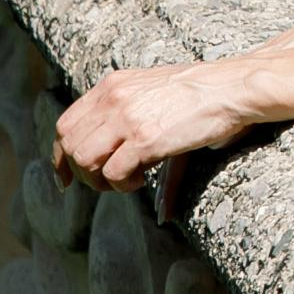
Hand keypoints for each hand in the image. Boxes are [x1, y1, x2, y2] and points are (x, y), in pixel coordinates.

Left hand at [52, 57, 256, 194]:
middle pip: (70, 145)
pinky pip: (113, 173)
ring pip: (84, 160)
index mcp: (113, 85)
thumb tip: (159, 208)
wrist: (232, 87)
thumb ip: (139, 137)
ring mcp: (127, 117)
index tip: (66, 180)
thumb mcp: (161, 107)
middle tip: (108, 184)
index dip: (60, 156)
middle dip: (82, 174)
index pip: (66, 124)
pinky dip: (123, 186)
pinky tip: (142, 180)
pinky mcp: (145, 138)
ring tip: (128, 182)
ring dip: (100, 182)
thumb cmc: (203, 97)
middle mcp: (114, 97)